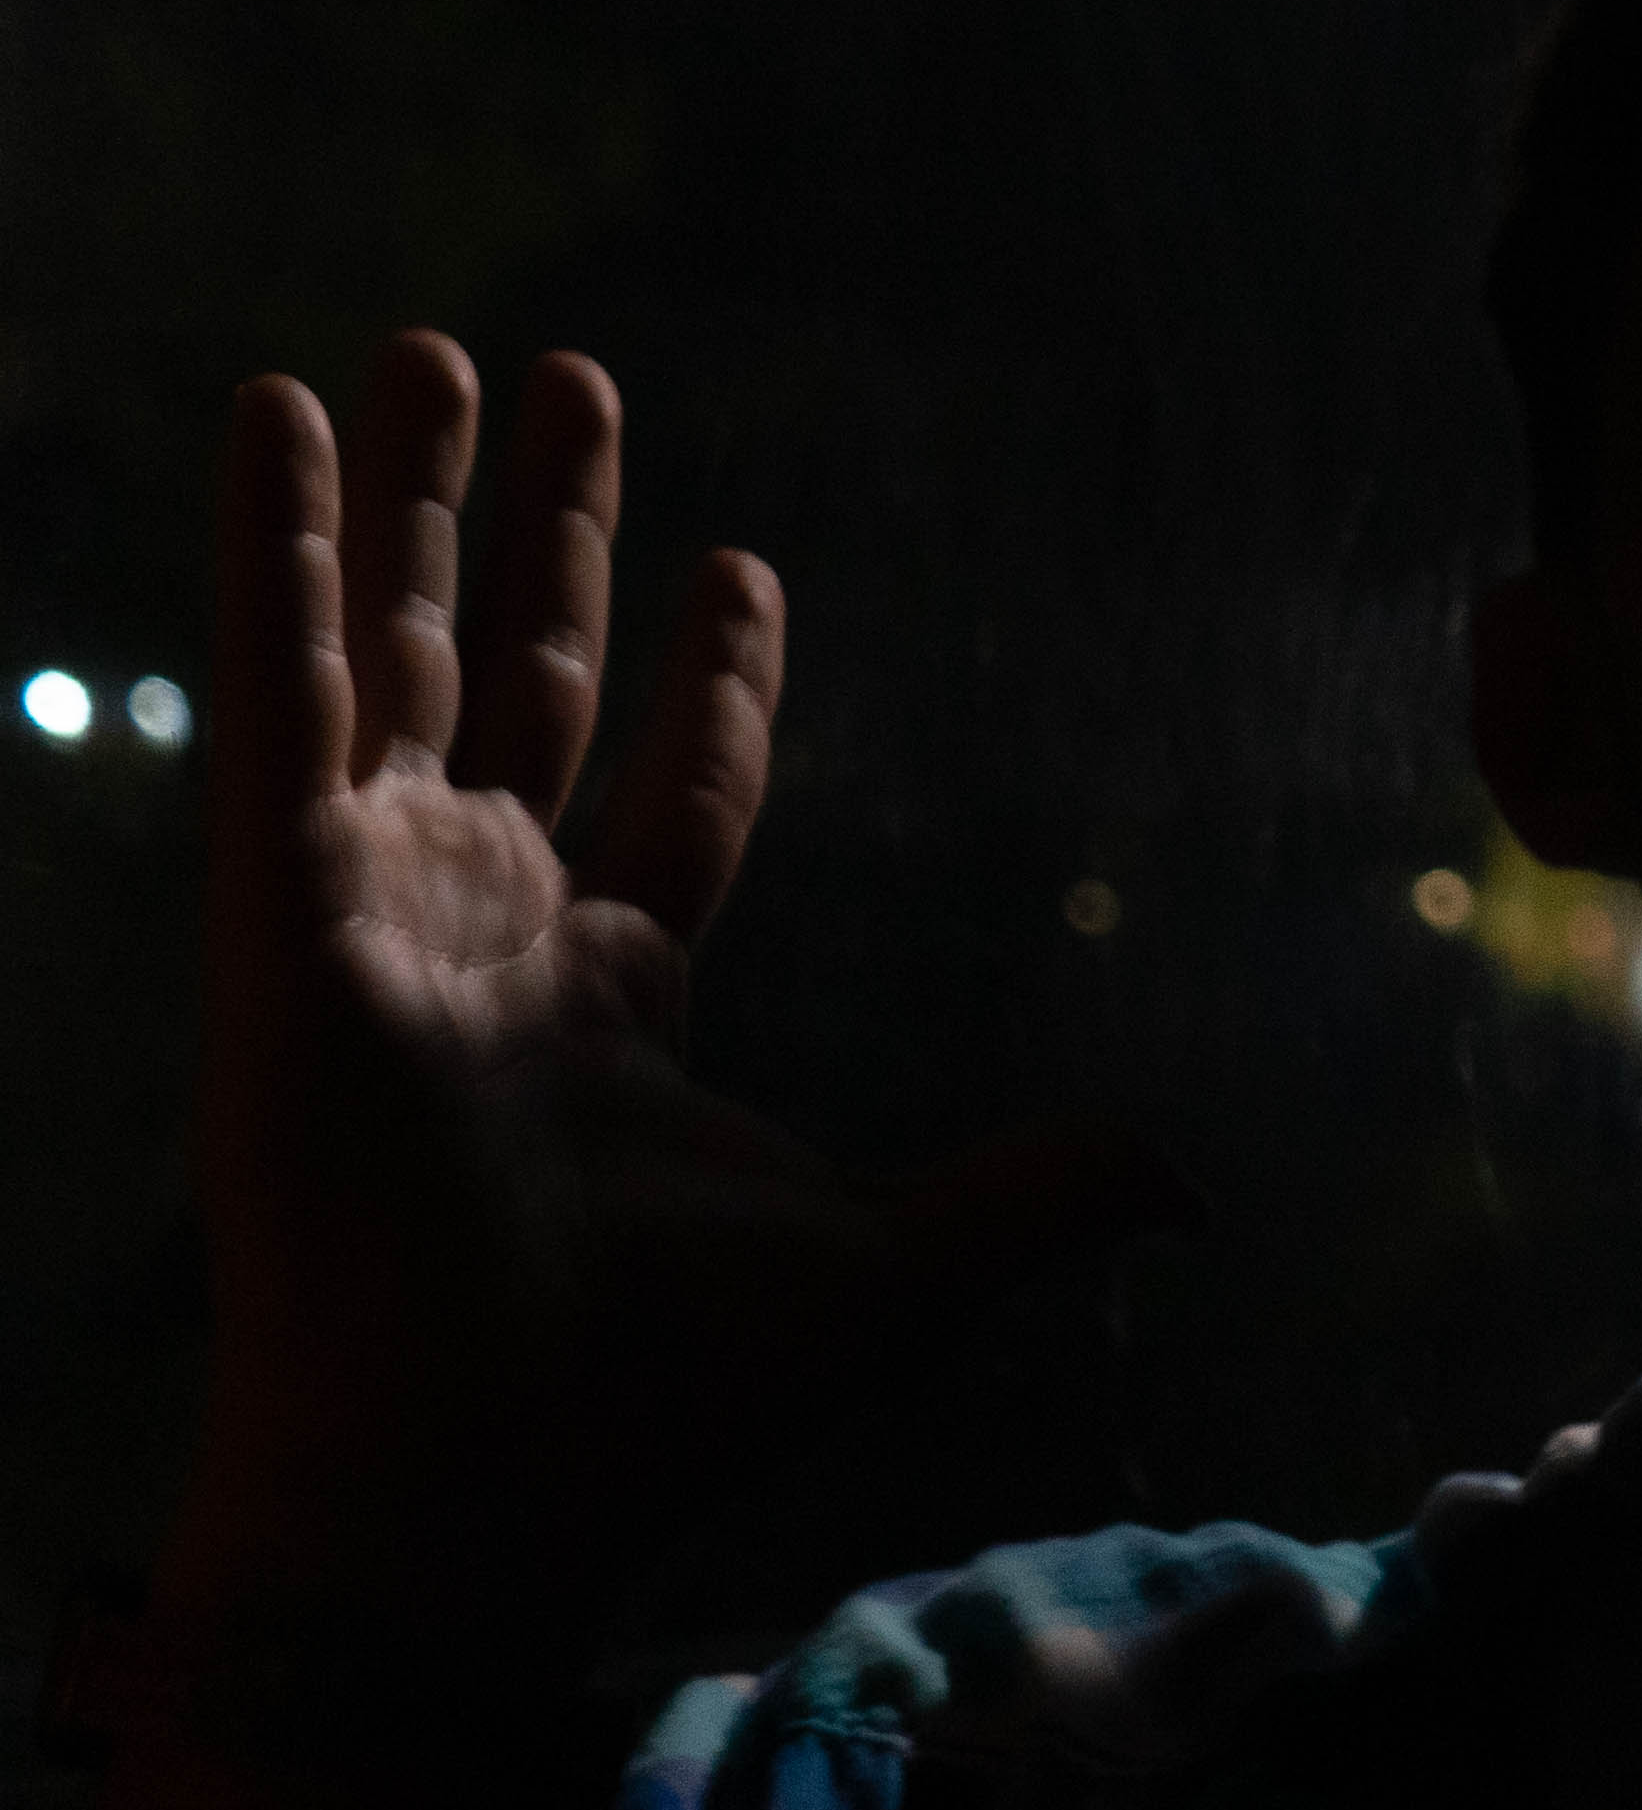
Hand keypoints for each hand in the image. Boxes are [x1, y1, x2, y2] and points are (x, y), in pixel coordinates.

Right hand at [167, 332, 1162, 1616]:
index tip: (741, 562)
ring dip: (419, 496)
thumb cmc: (665, 1394)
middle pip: (533, 681)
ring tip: (434, 346)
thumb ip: (1039, 1196)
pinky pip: (286, 675)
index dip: (711, 677)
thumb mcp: (905, 1268)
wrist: (486, 1462)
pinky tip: (279, 407)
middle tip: (575, 380)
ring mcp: (378, 899)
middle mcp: (490, 931)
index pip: (678, 793)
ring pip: (407, 647)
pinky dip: (282, 539)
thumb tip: (1194, 1184)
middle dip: (551, 535)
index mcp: (617, 1002)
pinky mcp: (284, 887)